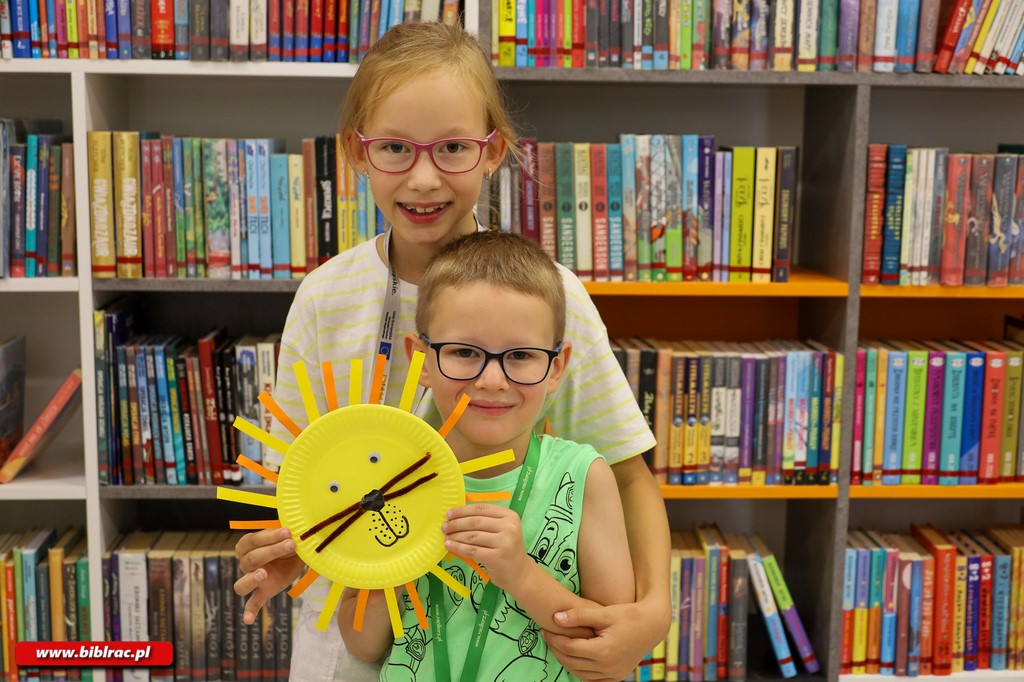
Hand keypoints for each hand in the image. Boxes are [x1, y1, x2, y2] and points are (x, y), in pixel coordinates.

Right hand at [234, 527, 304, 624]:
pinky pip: (252, 604)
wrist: (297, 553)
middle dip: (272, 550)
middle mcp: (245, 563)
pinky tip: (248, 620)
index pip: (252, 541)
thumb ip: (283, 528)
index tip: (288, 532)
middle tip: (291, 544)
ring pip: (242, 584)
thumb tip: (291, 520)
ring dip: (251, 579)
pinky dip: (249, 612)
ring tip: (263, 574)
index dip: (269, 537)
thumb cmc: (287, 539)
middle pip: (251, 559)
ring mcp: (253, 579)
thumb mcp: (285, 532)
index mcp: (247, 545)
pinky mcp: (263, 592)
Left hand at [442, 503, 528, 590]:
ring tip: (446, 537)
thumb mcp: (502, 530)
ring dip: (456, 536)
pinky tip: (449, 546)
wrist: (519, 573)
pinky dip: (458, 547)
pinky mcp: (496, 557)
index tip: (449, 514)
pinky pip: (472, 550)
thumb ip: (486, 521)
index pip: (481, 508)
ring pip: (472, 536)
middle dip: (456, 523)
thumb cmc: (507, 549)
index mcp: (509, 516)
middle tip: (444, 527)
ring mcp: (504, 542)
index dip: (463, 510)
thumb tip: (457, 515)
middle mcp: (509, 527)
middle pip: (475, 521)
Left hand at [541, 600, 670, 681]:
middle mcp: (608, 667)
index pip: (569, 648)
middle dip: (556, 649)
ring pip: (580, 673)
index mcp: (603, 651)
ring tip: (557, 645)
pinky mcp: (617, 677)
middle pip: (572, 662)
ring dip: (566, 661)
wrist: (653, 625)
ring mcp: (613, 674)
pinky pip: (592, 679)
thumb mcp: (604, 612)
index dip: (554, 639)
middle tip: (547, 636)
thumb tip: (555, 617)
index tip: (545, 629)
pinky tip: (573, 658)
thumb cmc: (629, 614)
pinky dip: (580, 670)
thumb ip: (579, 615)